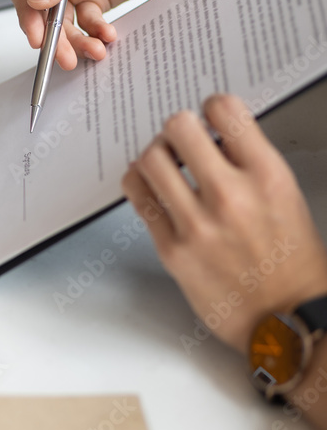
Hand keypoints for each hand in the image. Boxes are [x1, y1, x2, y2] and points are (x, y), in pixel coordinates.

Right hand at [9, 0, 308, 69]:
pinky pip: (87, 21)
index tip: (38, 36)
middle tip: (63, 56)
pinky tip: (108, 36)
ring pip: (62, 20)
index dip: (27, 12)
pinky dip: (96, 32)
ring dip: (75, 39)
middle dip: (52, 34)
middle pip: (39, 7)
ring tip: (93, 52)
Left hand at [122, 94, 326, 353]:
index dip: (211, 108)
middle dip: (178, 130)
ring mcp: (197, 224)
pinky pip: (138, 197)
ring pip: (149, 159)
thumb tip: (212, 135)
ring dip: (155, 156)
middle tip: (182, 142)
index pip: (224, 110)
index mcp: (268, 177)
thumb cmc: (292, 263)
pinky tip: (152, 187)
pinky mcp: (171, 250)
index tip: (209, 119)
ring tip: (166, 166)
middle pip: (178, 127)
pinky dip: (140, 183)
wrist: (289, 321)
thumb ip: (249, 163)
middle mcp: (231, 196)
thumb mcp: (286, 198)